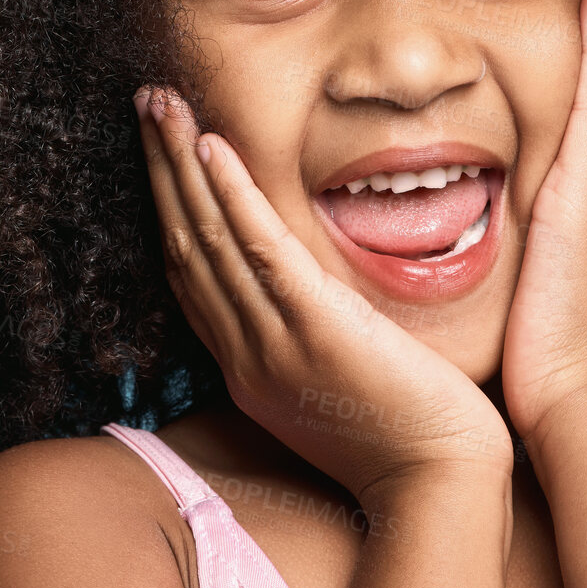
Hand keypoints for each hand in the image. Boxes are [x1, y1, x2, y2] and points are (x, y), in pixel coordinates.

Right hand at [136, 87, 514, 504]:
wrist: (441, 485)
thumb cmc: (408, 438)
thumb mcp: (337, 384)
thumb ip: (313, 335)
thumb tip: (311, 293)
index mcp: (249, 367)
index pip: (190, 276)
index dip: (169, 208)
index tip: (160, 152)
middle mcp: (245, 354)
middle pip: (183, 245)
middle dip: (159, 170)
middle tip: (145, 101)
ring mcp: (273, 343)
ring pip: (208, 238)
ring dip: (179, 164)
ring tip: (162, 101)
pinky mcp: (316, 329)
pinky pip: (259, 251)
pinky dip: (229, 195)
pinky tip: (209, 147)